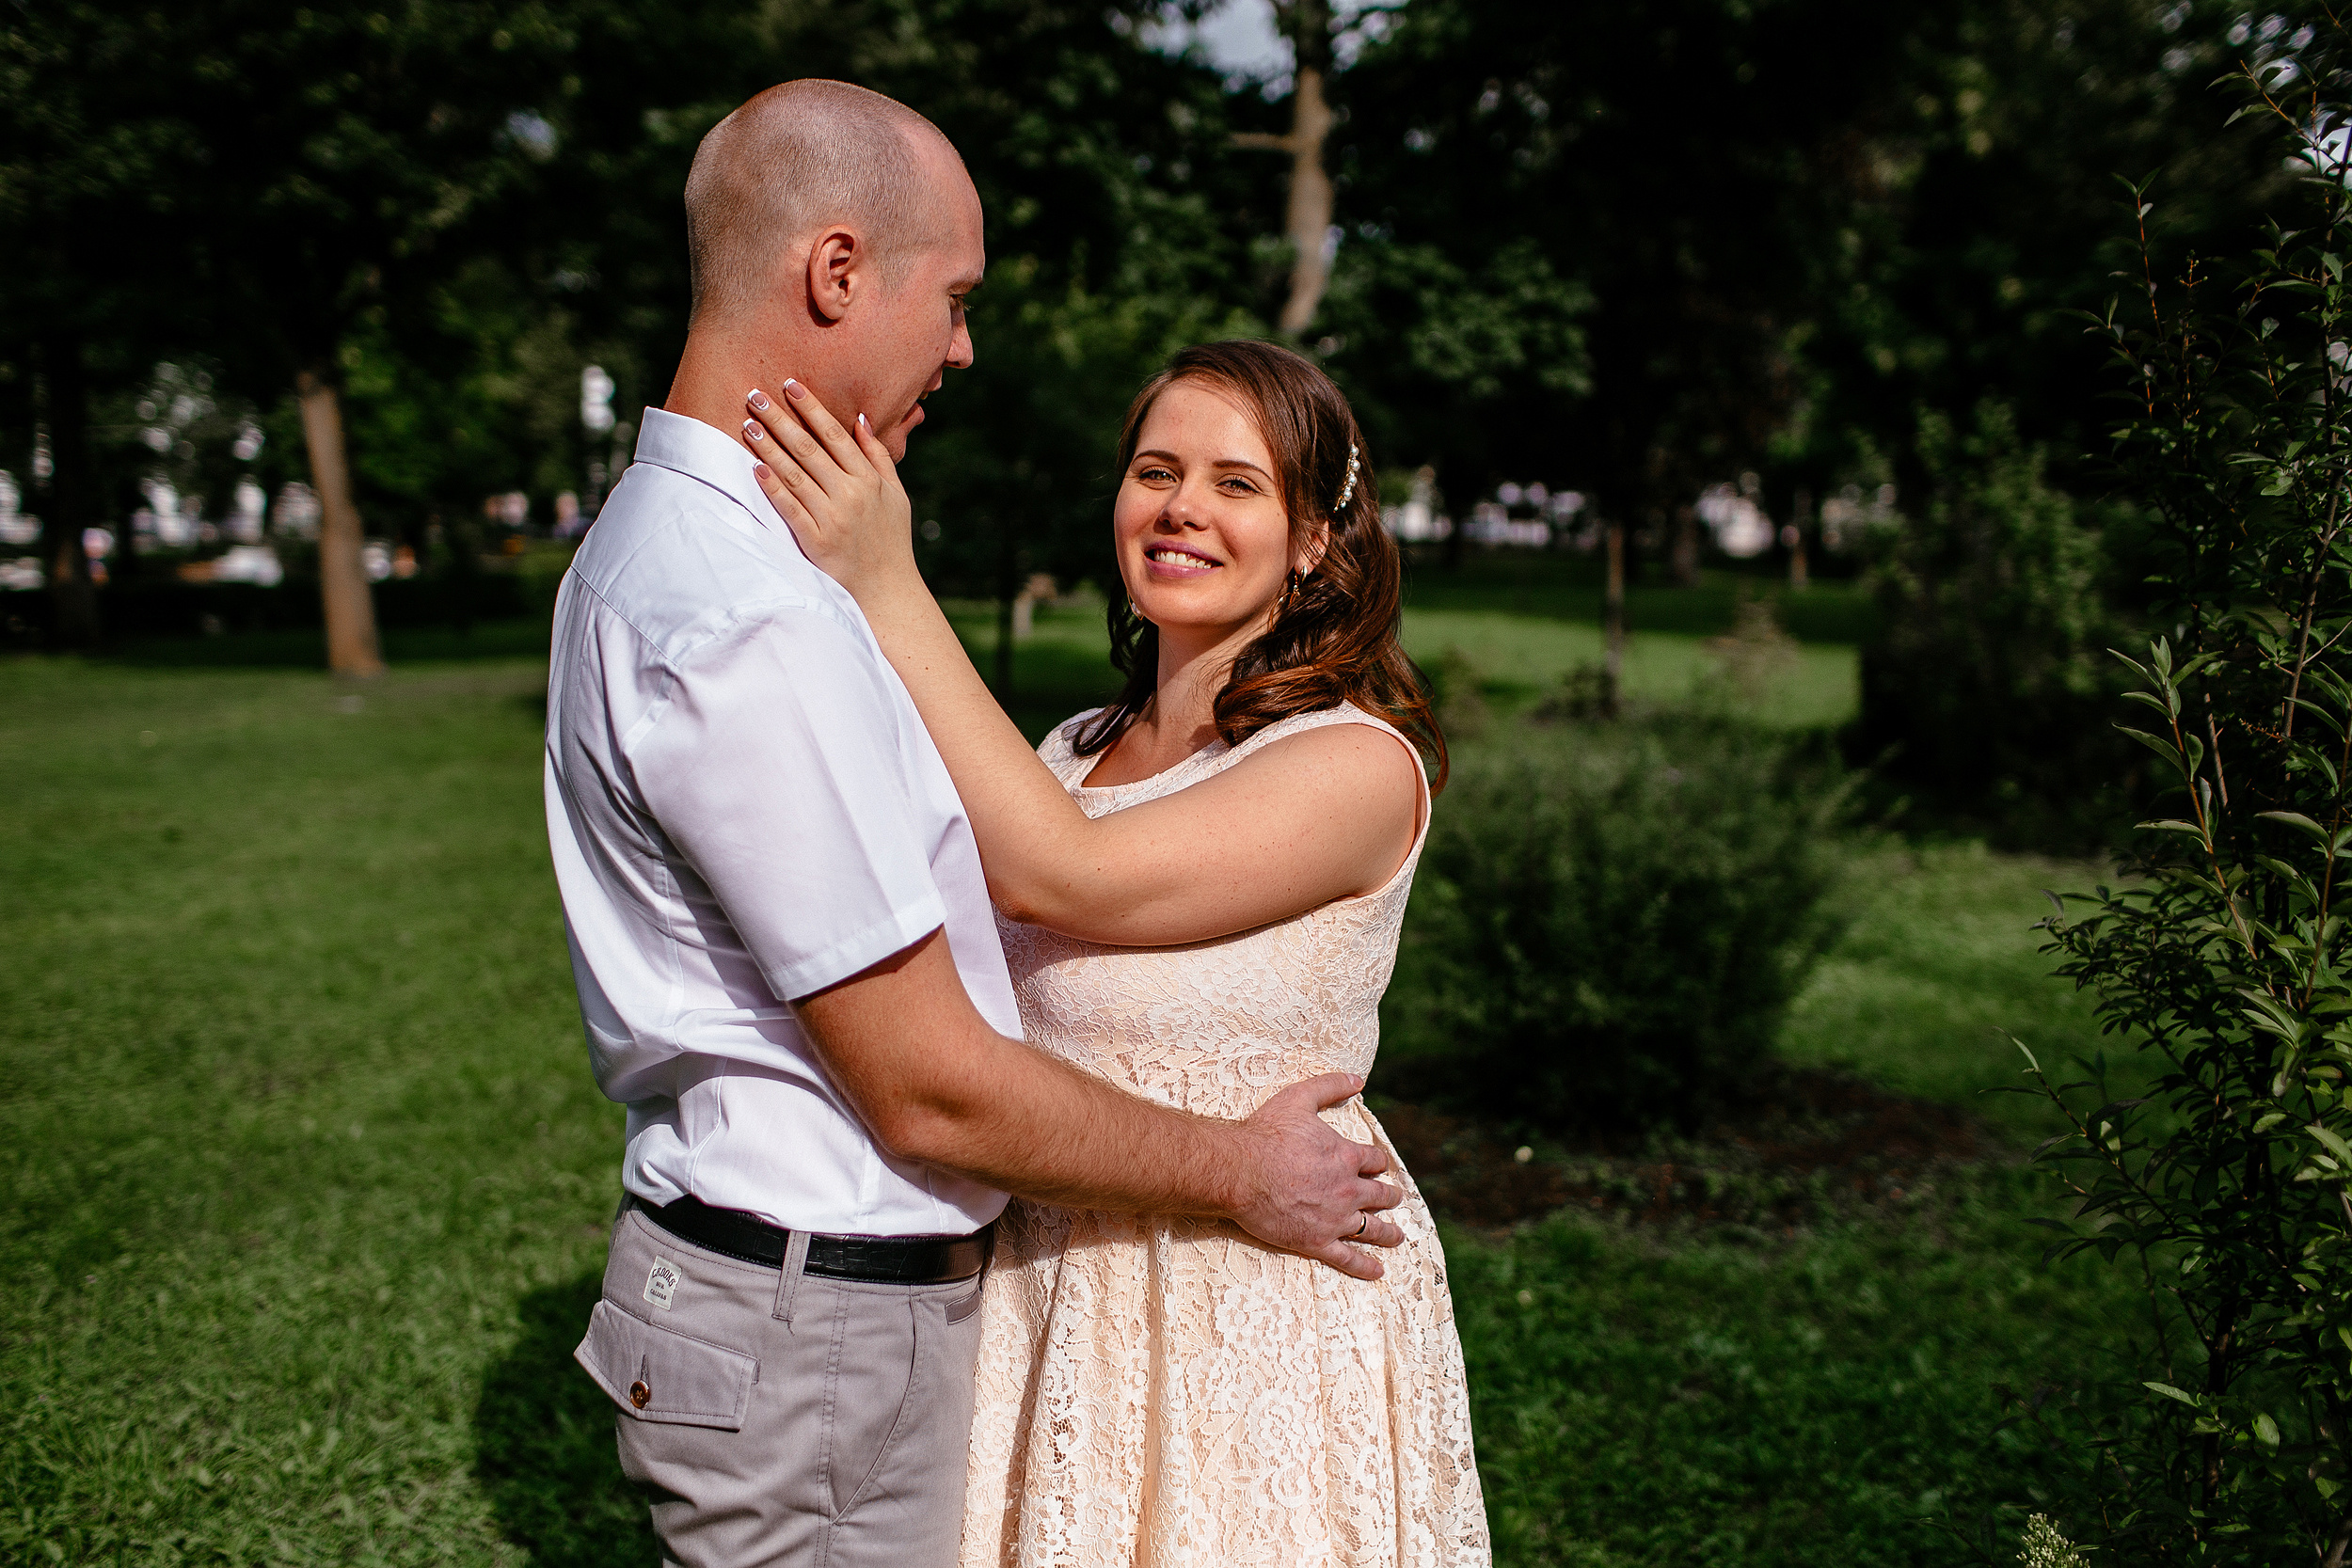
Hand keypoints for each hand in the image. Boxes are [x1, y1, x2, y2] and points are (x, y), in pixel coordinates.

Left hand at [742, 382, 916, 599]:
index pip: (835, 436)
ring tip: (748, 424)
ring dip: (769, 447)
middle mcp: (851, 495)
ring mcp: (832, 519)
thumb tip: (860, 418)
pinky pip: (789, 509)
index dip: (811, 408)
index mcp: (870, 481)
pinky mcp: (816, 542)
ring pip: (795, 474)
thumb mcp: (896, 495)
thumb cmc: (891, 540)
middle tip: (756, 394)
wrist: (887, 590)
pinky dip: (772, 487)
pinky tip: (755, 467)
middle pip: (809, 449)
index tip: (790, 385)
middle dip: (781, 419)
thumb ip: (878, 456)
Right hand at [1229, 1073, 1405, 1280]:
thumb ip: (1330, 1086)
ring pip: (1373, 1229)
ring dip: (1389, 1233)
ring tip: (1398, 1237)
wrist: (1240, 1171)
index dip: (1376, 1162)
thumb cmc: (1266, 1134)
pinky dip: (1365, 1266)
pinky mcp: (1317, 1241)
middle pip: (1380, 1195)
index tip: (1377, 1165)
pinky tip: (1378, 1272)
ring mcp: (1335, 1218)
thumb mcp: (1299, 1098)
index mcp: (1345, 1157)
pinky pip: (1348, 1258)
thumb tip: (1358, 1079)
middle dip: (1389, 1196)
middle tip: (1394, 1199)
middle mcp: (1348, 1189)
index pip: (1374, 1160)